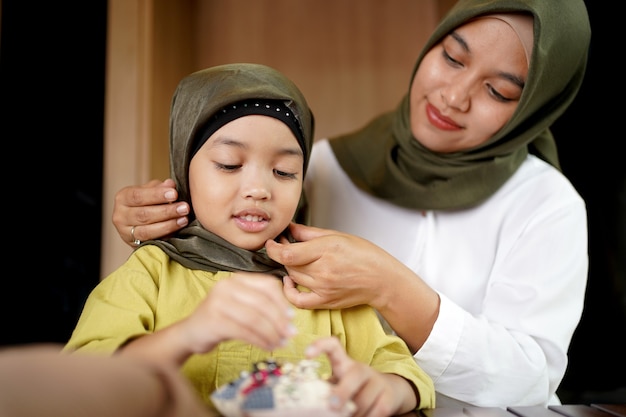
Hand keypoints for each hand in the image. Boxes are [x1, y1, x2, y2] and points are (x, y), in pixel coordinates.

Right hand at [113, 179, 189, 245]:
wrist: (139, 222)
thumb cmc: (147, 202)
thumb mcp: (151, 191)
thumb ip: (159, 188)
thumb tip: (170, 184)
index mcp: (122, 198)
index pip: (138, 196)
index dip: (157, 195)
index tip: (174, 194)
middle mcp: (120, 216)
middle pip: (143, 214)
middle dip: (166, 211)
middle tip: (184, 208)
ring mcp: (125, 233)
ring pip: (147, 231)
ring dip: (168, 225)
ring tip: (184, 219)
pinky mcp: (134, 245)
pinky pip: (151, 242)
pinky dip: (165, 236)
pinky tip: (177, 230)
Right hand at [122, 272, 295, 365]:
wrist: (190, 334)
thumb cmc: (221, 320)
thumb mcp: (241, 306)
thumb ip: (261, 305)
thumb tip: (289, 318)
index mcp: (237, 279)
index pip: (268, 285)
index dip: (282, 302)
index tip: (292, 318)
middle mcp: (226, 286)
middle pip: (263, 302)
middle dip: (280, 321)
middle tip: (290, 335)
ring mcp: (218, 302)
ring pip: (255, 318)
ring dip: (272, 333)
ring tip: (280, 343)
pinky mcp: (214, 320)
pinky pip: (244, 331)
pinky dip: (260, 340)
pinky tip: (268, 347)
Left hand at [267, 223, 439, 352]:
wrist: (382, 279)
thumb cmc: (365, 255)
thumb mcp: (338, 235)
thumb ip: (310, 233)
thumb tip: (289, 229)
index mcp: (327, 250)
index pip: (287, 254)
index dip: (273, 248)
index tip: (271, 243)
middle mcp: (324, 270)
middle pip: (288, 265)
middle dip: (282, 254)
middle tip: (284, 246)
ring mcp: (324, 288)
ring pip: (292, 278)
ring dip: (288, 268)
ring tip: (293, 259)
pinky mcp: (325, 301)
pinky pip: (298, 301)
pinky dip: (289, 292)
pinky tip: (290, 282)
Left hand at [306, 336, 416, 416]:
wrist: (390, 392)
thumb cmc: (355, 389)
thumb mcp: (340, 384)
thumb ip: (327, 389)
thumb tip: (308, 399)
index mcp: (345, 364)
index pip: (333, 346)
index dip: (320, 345)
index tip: (307, 353)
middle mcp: (362, 370)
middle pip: (354, 376)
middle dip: (342, 392)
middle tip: (332, 405)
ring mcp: (377, 382)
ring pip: (363, 400)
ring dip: (352, 414)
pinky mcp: (389, 397)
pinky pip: (377, 411)